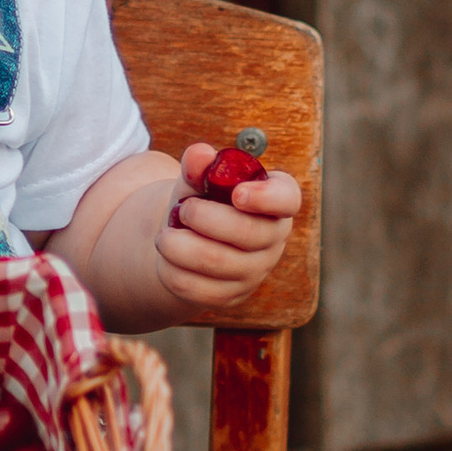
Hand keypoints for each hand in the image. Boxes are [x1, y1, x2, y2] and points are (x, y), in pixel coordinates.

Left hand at [152, 141, 302, 312]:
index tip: (237, 194)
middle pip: (248, 233)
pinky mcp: (231, 295)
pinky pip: (201, 289)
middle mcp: (273, 238)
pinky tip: (166, 260)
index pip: (287, 199)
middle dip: (205, 219)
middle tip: (182, 211)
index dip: (266, 197)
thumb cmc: (202, 200)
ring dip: (180, 246)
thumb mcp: (197, 180)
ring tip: (163, 237)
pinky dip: (174, 272)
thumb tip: (199, 155)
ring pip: (218, 262)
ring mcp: (255, 271)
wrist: (189, 238)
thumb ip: (198, 166)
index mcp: (274, 201)